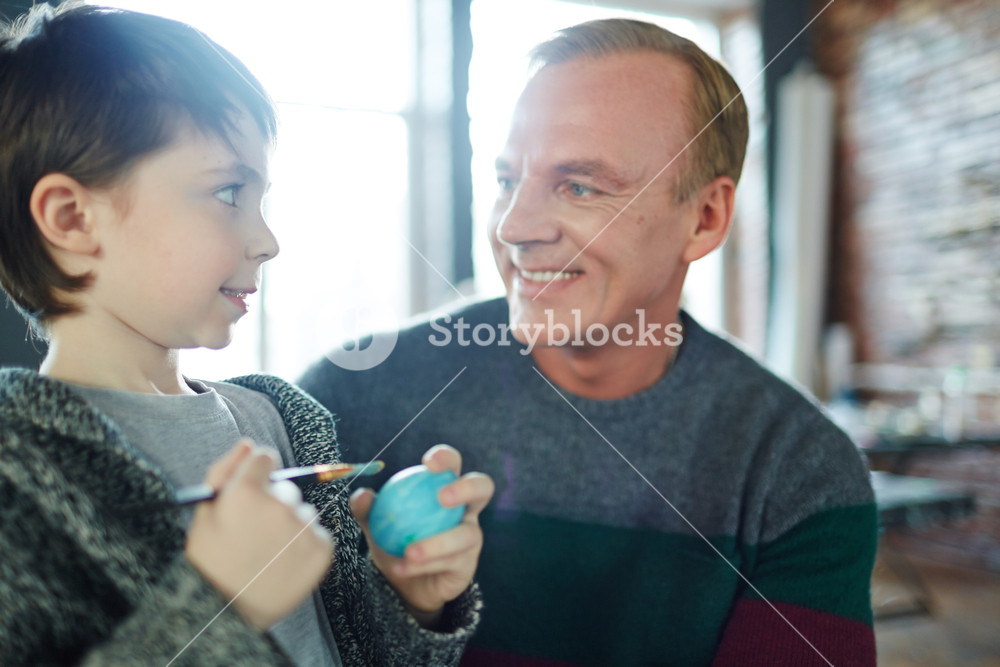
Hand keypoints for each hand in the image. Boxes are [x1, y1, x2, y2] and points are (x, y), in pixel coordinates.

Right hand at [185, 440, 333, 629]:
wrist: (226, 612)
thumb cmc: (210, 560)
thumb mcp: (203, 513)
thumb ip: (225, 470)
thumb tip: (250, 444)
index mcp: (246, 491)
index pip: (266, 458)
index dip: (256, 477)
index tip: (249, 497)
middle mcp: (279, 505)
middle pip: (287, 489)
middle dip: (274, 504)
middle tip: (254, 535)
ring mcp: (303, 528)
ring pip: (303, 513)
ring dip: (291, 526)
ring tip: (268, 554)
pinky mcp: (322, 550)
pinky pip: (318, 534)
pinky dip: (305, 546)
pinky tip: (284, 563)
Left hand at [350, 444, 493, 627]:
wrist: (403, 584)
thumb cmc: (394, 541)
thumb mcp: (376, 524)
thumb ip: (368, 509)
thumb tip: (362, 494)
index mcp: (445, 488)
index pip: (452, 465)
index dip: (446, 458)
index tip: (427, 463)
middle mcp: (465, 509)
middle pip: (482, 488)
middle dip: (467, 488)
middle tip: (442, 498)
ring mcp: (471, 537)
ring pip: (465, 535)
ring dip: (437, 544)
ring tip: (409, 552)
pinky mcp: (468, 565)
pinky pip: (451, 562)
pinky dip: (424, 565)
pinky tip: (402, 568)